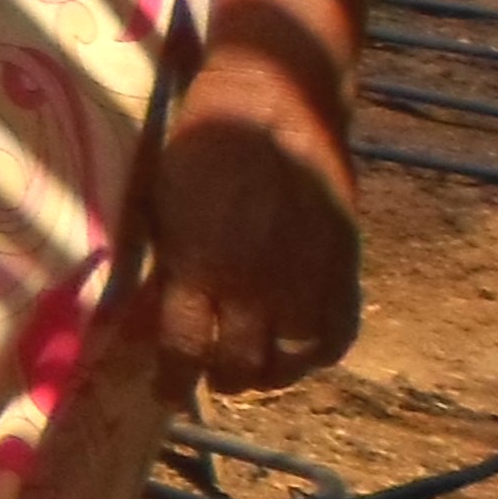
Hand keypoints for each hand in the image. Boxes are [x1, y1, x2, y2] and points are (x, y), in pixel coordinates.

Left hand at [147, 54, 363, 396]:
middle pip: (241, 366)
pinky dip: (317, 354)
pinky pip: (338, 334)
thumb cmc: (200, 147)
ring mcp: (305, 279)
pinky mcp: (343, 266)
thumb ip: (166, 264)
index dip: (174, 382)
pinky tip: (299, 350)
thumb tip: (153, 312)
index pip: (185, 352)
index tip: (167, 395)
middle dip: (222, 377)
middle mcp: (255, 286)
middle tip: (214, 374)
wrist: (275, 103)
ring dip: (270, 373)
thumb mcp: (162, 207)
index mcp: (200, 269)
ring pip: (292, 361)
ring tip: (255, 368)